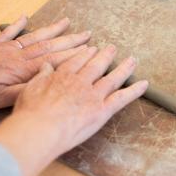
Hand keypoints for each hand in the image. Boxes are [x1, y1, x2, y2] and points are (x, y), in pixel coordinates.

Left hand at [0, 16, 90, 109]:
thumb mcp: (0, 99)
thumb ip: (25, 92)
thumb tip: (48, 86)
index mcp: (23, 70)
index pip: (55, 61)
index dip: (75, 55)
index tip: (92, 50)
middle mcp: (18, 55)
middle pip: (50, 45)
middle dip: (71, 40)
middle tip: (89, 35)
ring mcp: (6, 48)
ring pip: (35, 37)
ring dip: (53, 29)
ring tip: (68, 22)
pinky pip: (9, 32)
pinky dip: (19, 24)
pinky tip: (26, 16)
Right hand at [0, 45, 147, 175]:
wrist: (40, 128)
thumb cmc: (30, 112)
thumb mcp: (30, 89)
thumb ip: (41, 76)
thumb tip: (46, 67)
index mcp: (62, 77)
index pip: (76, 61)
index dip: (85, 54)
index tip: (91, 48)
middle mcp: (80, 82)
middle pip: (96, 65)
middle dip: (105, 56)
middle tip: (112, 48)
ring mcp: (93, 96)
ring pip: (112, 78)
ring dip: (124, 68)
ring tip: (132, 59)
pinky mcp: (102, 110)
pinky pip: (122, 98)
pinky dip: (135, 91)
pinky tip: (144, 84)